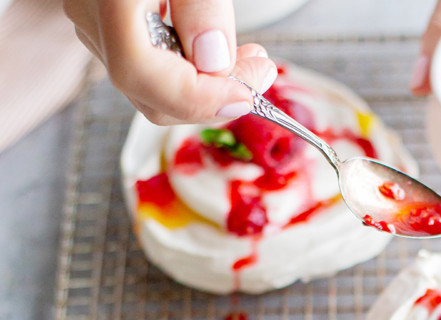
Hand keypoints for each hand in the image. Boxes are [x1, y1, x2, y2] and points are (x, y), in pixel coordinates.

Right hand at [63, 0, 277, 124]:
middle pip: (149, 93)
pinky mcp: (108, 22)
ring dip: (206, 88)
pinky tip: (220, 53)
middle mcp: (90, 12)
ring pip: (151, 87)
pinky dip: (191, 72)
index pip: (141, 73)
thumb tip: (214, 61)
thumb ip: (200, 3)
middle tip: (260, 73)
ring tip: (251, 62)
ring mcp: (93, 20)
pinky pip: (151, 67)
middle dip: (212, 98)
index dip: (199, 98)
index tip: (249, 90)